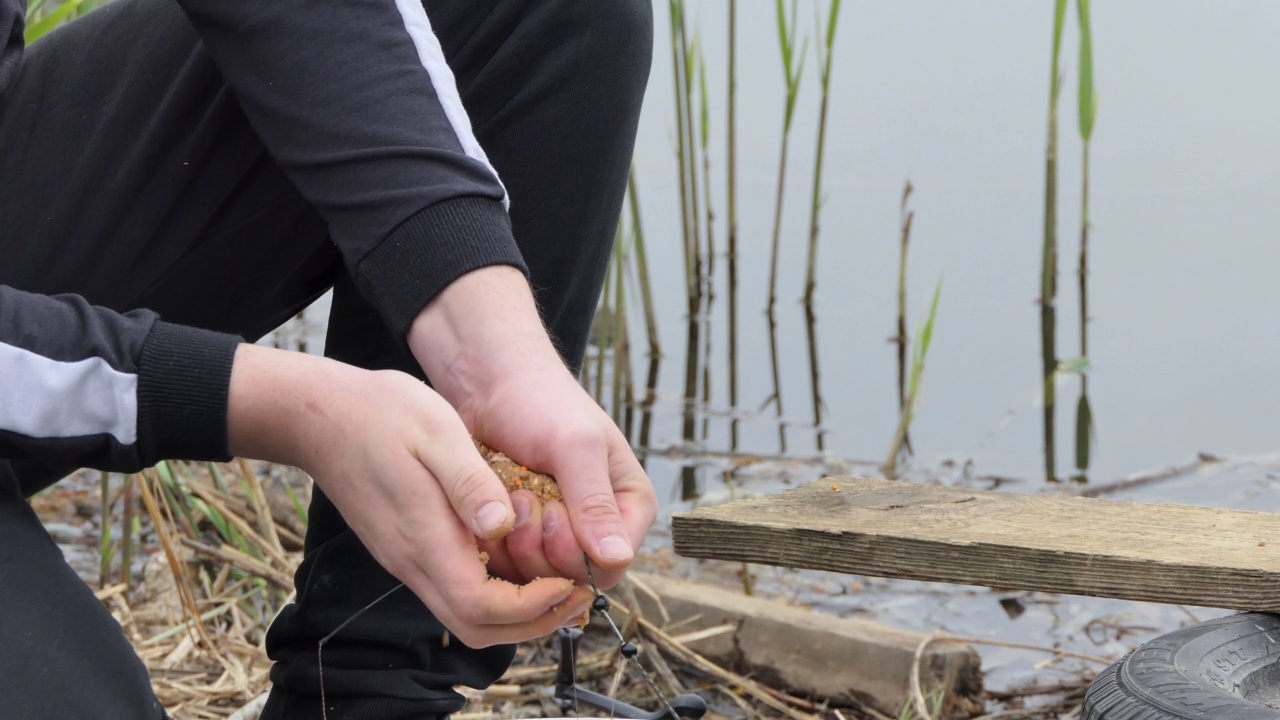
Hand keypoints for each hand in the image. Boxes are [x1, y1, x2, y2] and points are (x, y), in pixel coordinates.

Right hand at [226, 344, 594, 647]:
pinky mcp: (405, 549)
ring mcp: (406, 559)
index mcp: (425, 538)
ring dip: (517, 611)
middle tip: (576, 591)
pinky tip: (519, 559)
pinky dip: (494, 592)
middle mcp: (414, 561)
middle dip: (534, 622)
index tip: (569, 581)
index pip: (483, 607)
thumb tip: (501, 526)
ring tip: (558, 579)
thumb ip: (469, 481)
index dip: (533, 606)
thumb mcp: (437, 431)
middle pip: (478, 628)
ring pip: (466, 616)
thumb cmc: (382, 415)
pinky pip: (454, 591)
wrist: (320, 416)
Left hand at [409, 266, 657, 589]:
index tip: (551, 507)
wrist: (491, 385)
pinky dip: (495, 544)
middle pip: (573, 578)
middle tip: (524, 498)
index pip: (612, 565)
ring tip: (508, 495)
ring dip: (515, 543)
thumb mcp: (575, 446)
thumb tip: (619, 558)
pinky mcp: (523, 537)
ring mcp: (558, 534)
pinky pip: (509, 567)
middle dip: (541, 546)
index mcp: (629, 506)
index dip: (578, 550)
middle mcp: (598, 527)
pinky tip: (491, 507)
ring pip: (538, 578)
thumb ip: (595, 502)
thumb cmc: (542, 402)